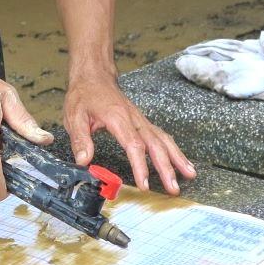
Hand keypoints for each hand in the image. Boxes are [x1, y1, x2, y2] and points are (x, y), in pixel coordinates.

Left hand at [63, 75, 195, 194]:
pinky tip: (182, 161)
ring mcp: (141, 120)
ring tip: (189, 175)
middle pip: (155, 144)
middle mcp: (134, 119)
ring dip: (177, 158)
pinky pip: (162, 136)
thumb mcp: (74, 116)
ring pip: (163, 139)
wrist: (94, 76)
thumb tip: (84, 161)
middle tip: (173, 188)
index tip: (144, 184)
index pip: (134, 145)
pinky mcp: (142, 122)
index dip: (141, 166)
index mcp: (118, 118)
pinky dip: (173, 149)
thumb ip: (80, 139)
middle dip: (166, 168)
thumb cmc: (84, 95)